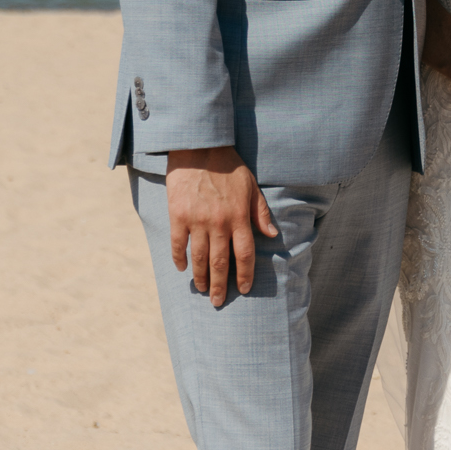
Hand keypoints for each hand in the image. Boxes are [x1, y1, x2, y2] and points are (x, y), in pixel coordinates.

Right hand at [165, 145, 278, 307]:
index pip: (245, 254)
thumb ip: (260, 213)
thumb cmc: (229, 167)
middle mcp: (219, 222)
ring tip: (202, 289)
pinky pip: (178, 244)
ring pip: (200, 257)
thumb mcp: (251, 186)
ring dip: (201, 277)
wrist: (200, 148)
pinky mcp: (178, 215)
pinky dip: (180, 259)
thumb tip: (272, 235)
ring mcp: (197, 220)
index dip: (245, 275)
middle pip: (221, 262)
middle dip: (220, 285)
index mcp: (239, 216)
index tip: (243, 289)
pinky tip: (183, 269)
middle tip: (218, 302)